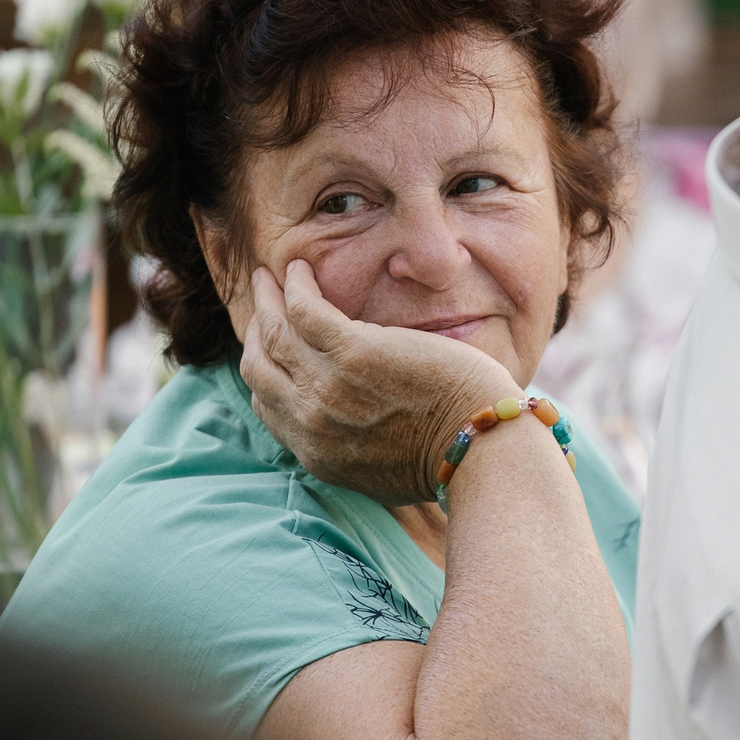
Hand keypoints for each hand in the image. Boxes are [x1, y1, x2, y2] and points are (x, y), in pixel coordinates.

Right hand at [237, 261, 518, 503]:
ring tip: (271, 277)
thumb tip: (350, 428)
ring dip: (267, 298)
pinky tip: (299, 270)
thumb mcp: (385, 469)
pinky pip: (304, 309)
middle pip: (259, 366)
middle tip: (262, 300)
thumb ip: (354, 447)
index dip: (264, 371)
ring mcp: (327, 387)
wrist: (483, 449)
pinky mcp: (354, 353)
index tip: (270, 347)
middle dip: (256, 329)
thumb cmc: (453, 455)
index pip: (267, 406)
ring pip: (274, 332)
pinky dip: (295, 286)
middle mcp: (311, 422)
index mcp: (318, 454)